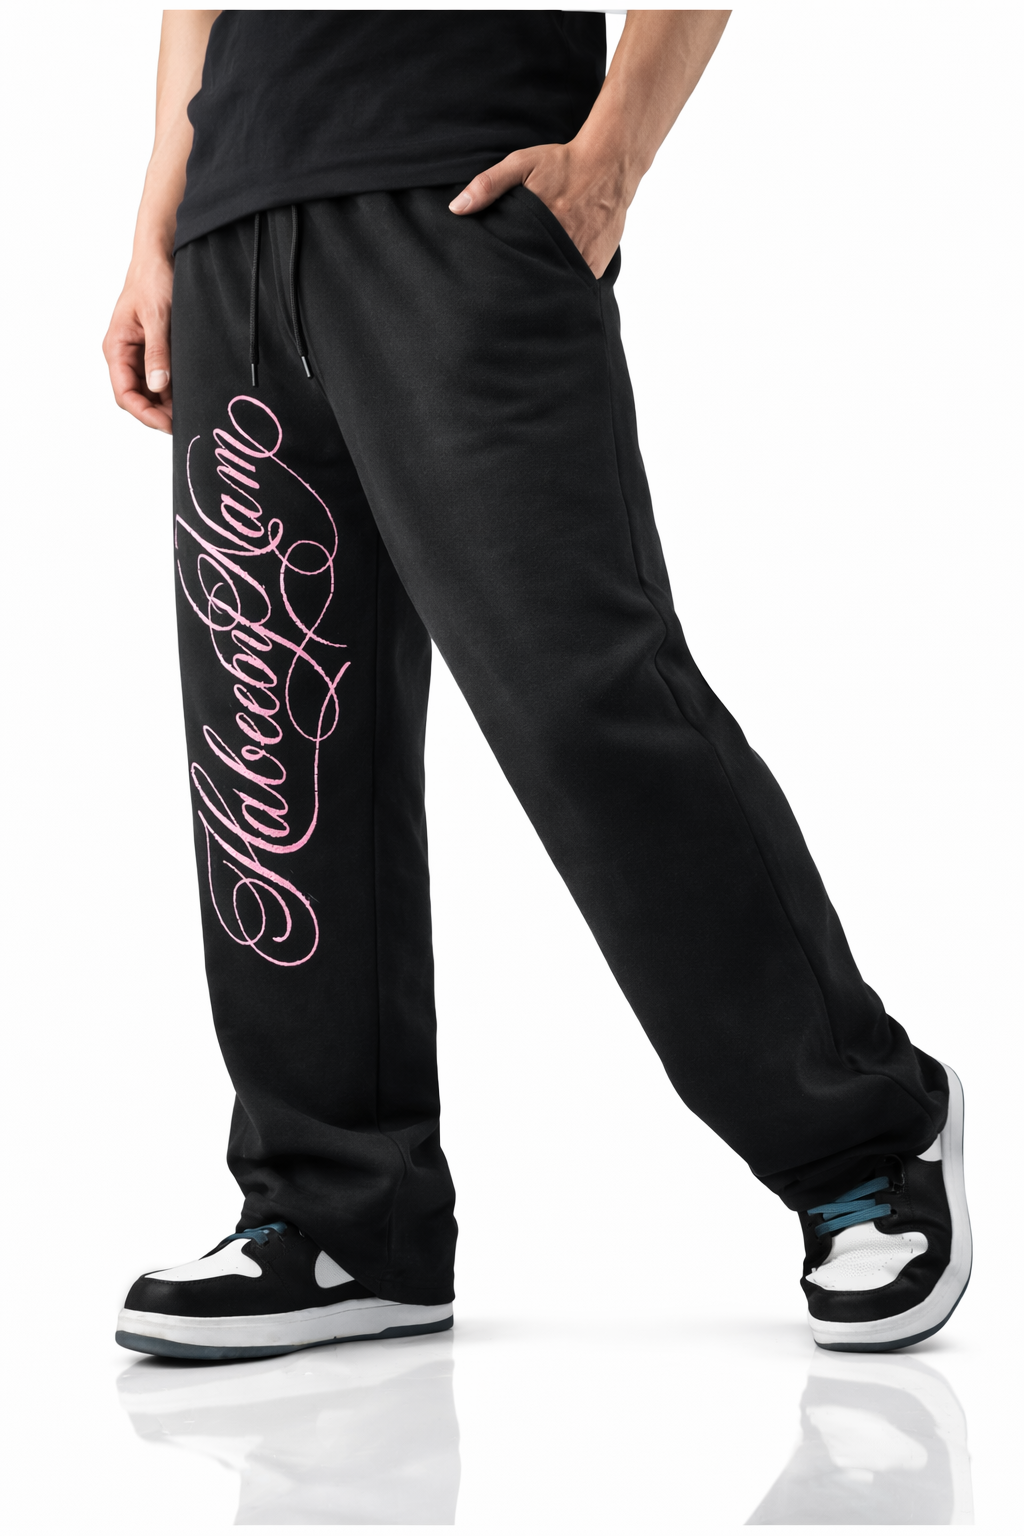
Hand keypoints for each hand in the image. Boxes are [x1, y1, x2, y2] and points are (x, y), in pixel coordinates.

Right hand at [102, 252, 174, 433]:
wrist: (160, 257)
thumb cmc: (153, 280)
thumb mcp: (158, 317)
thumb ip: (157, 352)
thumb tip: (158, 386)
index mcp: (116, 348)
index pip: (124, 394)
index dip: (145, 414)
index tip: (169, 425)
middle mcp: (124, 354)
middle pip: (136, 398)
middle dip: (157, 414)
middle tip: (186, 422)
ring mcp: (138, 354)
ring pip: (149, 392)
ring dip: (167, 404)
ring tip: (191, 411)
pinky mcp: (153, 350)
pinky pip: (160, 378)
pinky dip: (173, 390)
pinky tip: (190, 395)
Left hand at [448, 141, 633, 279]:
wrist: (611, 164)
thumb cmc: (563, 163)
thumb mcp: (521, 164)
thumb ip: (488, 185)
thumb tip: (457, 208)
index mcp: (541, 226)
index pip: (513, 262)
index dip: (502, 270)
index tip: (493, 276)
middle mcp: (563, 246)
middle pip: (534, 276)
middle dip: (522, 279)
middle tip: (512, 282)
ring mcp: (582, 258)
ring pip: (556, 283)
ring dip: (545, 282)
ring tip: (534, 279)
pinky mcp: (596, 264)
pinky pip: (576, 283)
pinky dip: (566, 280)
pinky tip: (559, 271)